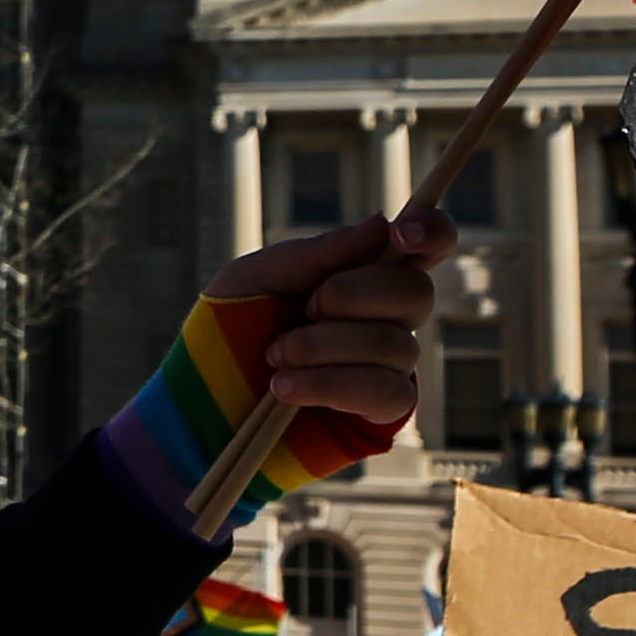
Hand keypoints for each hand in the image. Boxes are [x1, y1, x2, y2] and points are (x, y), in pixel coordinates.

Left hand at [202, 207, 455, 436]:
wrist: (203, 402)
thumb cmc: (228, 332)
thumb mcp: (257, 278)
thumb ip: (317, 254)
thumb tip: (383, 223)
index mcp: (364, 272)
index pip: (427, 244)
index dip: (431, 232)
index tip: (399, 235)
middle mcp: (388, 316)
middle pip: (416, 293)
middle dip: (353, 295)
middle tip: (304, 308)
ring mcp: (389, 365)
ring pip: (395, 345)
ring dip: (322, 346)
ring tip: (274, 357)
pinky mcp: (380, 412)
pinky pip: (385, 391)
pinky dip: (328, 385)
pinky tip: (284, 389)